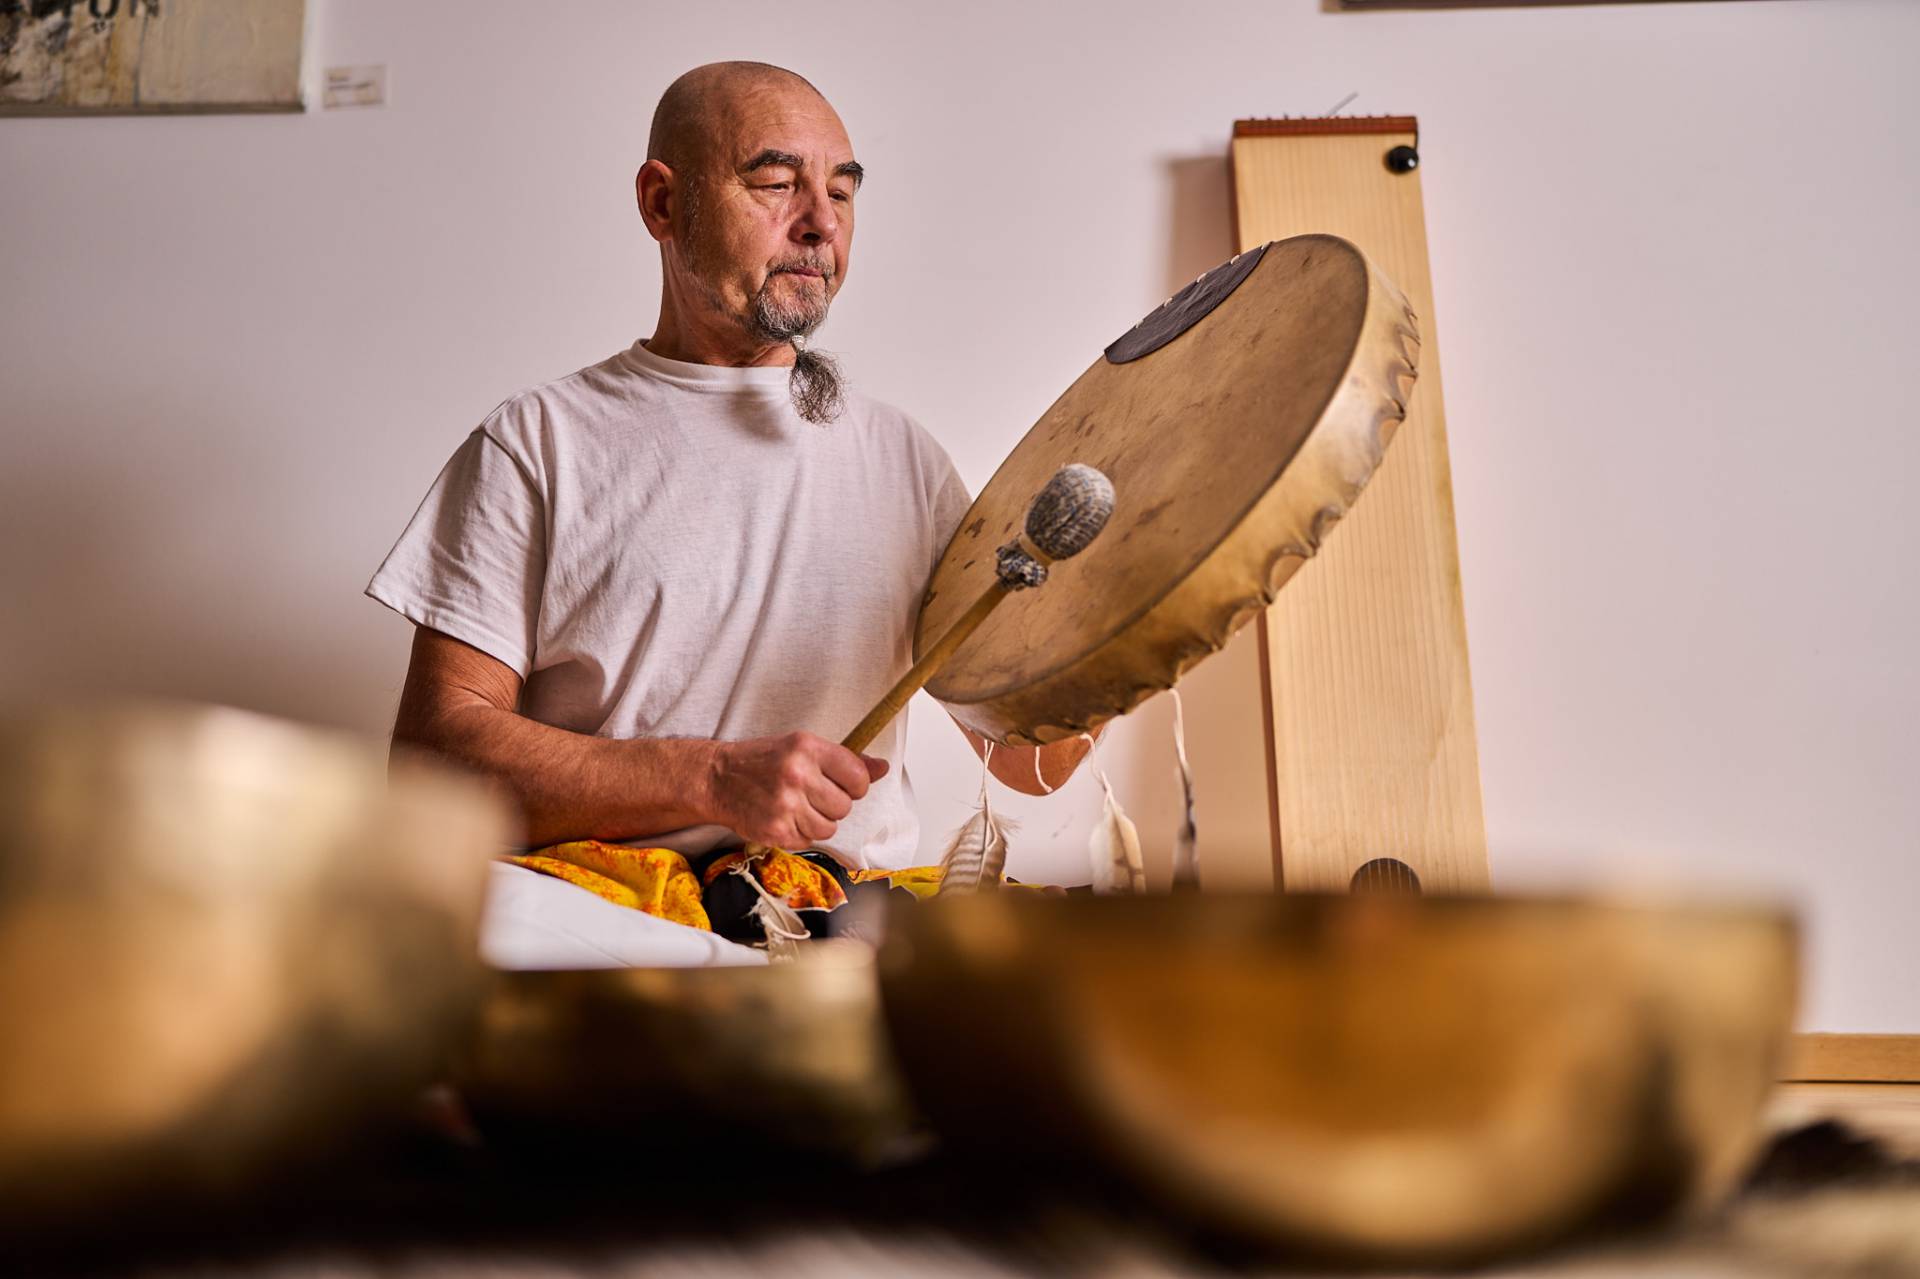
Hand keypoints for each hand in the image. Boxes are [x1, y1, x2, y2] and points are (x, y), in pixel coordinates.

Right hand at [708, 731, 889, 848]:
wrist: (717, 779)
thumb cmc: (763, 761)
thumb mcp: (802, 747)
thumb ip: (845, 760)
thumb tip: (882, 767)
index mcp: (807, 748)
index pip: (858, 777)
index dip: (856, 785)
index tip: (844, 784)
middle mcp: (797, 775)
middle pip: (845, 806)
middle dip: (834, 804)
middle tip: (812, 795)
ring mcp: (786, 805)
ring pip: (830, 828)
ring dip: (818, 821)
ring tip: (797, 807)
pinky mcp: (776, 831)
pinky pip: (809, 841)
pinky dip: (800, 833)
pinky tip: (784, 817)